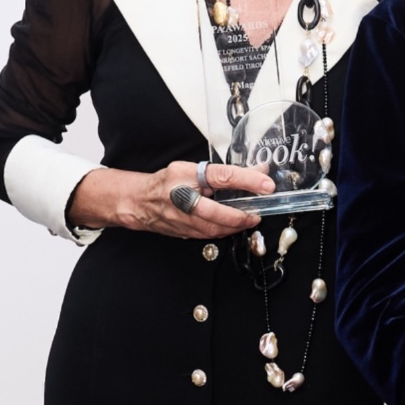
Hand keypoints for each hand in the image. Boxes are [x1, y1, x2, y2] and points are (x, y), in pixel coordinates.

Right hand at [68, 161, 267, 238]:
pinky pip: (206, 235)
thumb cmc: (166, 182)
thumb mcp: (191, 169)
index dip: (247, 180)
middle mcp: (182, 200)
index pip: (222, 177)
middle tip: (257, 213)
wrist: (138, 202)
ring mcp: (180, 220)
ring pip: (213, 229)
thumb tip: (257, 172)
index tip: (266, 184)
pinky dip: (222, 232)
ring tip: (248, 220)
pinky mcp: (182, 232)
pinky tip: (231, 227)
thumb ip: (223, 172)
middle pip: (218, 213)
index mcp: (185, 177)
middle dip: (241, 216)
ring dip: (234, 227)